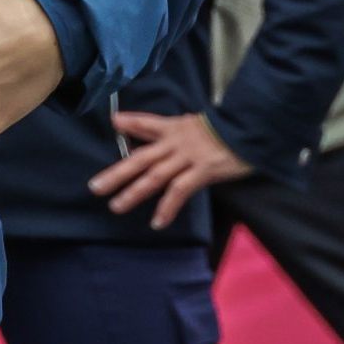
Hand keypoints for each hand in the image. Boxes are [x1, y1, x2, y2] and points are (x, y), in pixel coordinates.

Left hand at [89, 111, 250, 229]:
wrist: (248, 129)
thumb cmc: (224, 130)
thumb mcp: (194, 124)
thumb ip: (172, 130)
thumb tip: (151, 133)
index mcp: (173, 127)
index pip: (146, 123)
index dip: (129, 122)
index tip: (113, 123)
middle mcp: (175, 141)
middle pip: (140, 158)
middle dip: (116, 173)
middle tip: (95, 187)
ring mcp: (187, 156)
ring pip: (154, 176)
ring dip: (133, 192)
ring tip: (116, 206)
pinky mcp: (202, 171)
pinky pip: (180, 190)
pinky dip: (167, 207)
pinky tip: (157, 221)